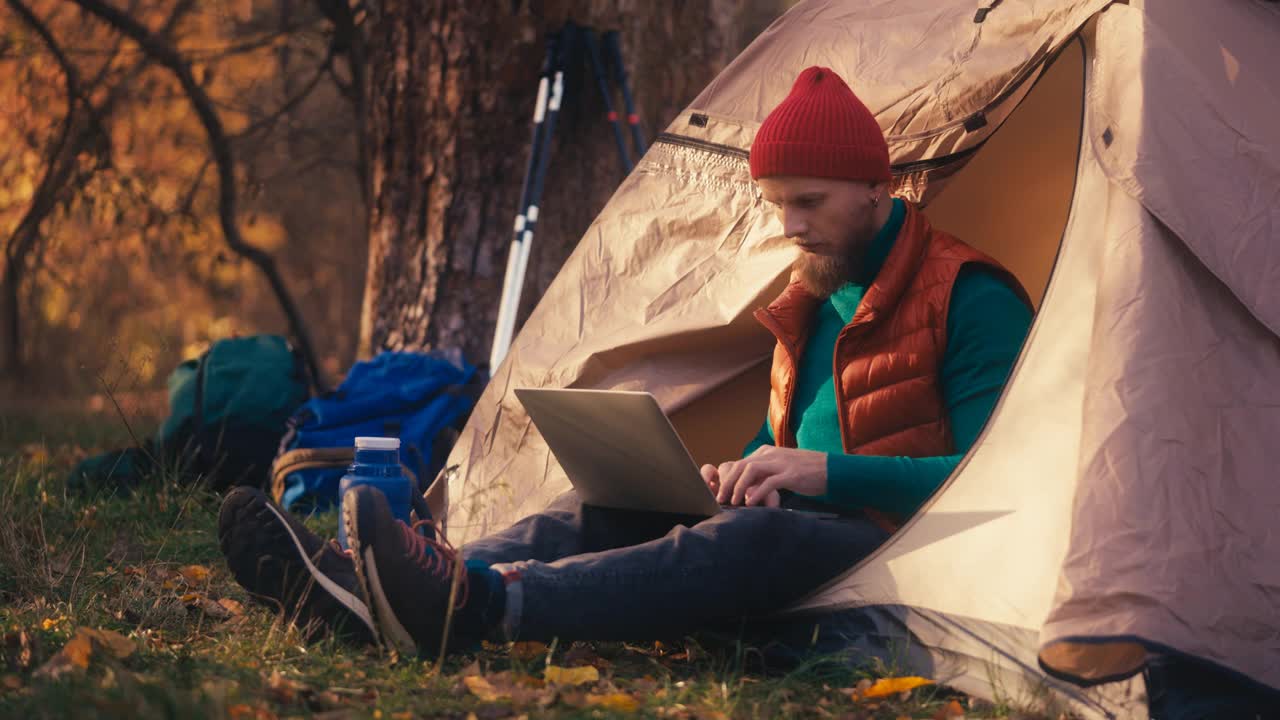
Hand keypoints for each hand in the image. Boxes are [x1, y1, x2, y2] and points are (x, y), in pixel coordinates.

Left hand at [709, 446, 826, 506]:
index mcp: (766, 453)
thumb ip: (764, 475)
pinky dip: (757, 492)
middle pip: (741, 466)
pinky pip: (769, 482)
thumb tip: (746, 490)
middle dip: (728, 483)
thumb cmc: (805, 473)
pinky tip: (751, 503)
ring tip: (734, 501)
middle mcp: (771, 454)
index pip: (740, 463)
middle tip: (721, 499)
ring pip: (751, 470)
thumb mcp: (780, 470)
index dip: (728, 479)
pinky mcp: (791, 474)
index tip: (721, 494)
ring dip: (739, 486)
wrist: (831, 470)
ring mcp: (781, 462)